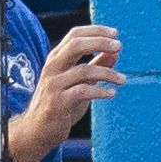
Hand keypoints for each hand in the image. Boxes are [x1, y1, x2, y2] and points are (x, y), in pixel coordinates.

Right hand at [14, 24, 123, 161]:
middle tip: (119, 46)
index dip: (95, 31)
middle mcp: (52, 68)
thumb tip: (116, 50)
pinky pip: (82, 92)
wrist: (38, 131)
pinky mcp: (57, 103)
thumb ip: (96, 65)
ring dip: (108, 73)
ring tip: (123, 79)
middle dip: (100, 43)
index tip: (115, 34)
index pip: (74, 35)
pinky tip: (111, 93)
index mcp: (56, 59)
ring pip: (84, 70)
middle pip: (76, 45)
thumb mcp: (80, 81)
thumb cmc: (60, 103)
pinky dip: (100, 91)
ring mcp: (53, 85)